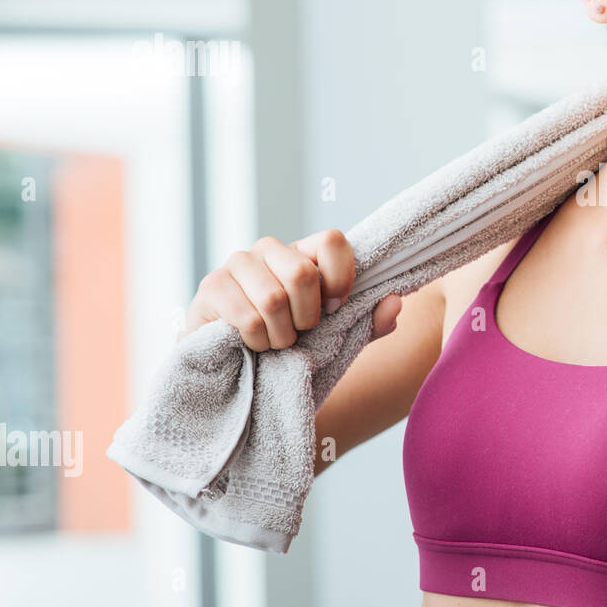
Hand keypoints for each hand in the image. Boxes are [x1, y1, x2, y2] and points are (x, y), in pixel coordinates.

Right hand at [181, 229, 401, 349]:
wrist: (235, 365)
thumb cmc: (291, 340)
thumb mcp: (338, 336)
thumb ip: (371, 322)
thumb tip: (395, 301)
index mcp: (305, 253)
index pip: (333, 241)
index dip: (340, 279)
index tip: (335, 309)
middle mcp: (271, 248)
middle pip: (302, 273)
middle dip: (307, 317)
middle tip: (299, 332)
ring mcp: (238, 263)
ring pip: (273, 298)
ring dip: (281, 335)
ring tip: (276, 342)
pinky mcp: (211, 286)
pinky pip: (246, 317)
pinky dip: (257, 341)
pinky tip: (253, 343)